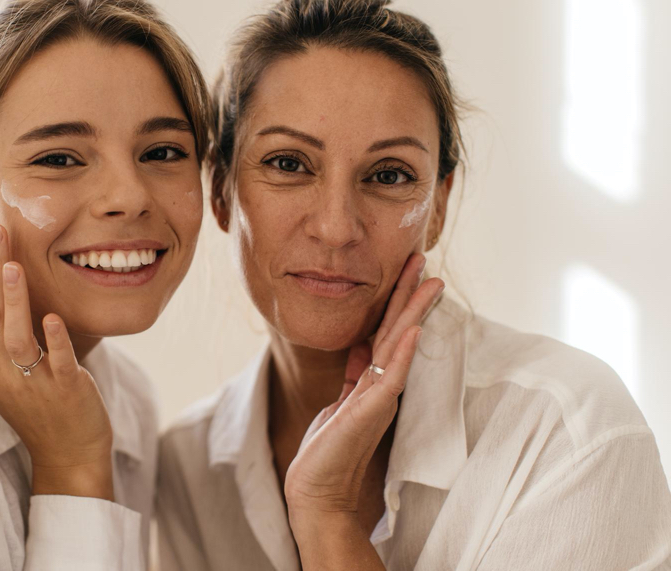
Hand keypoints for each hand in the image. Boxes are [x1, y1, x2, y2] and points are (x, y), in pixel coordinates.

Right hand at [0, 224, 113, 499]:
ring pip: (16, 340)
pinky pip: (58, 363)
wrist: (69, 457)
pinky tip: (55, 317)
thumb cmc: (41, 409)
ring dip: (15, 302)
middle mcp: (5, 375)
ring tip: (13, 266)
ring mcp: (35, 384)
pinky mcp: (67, 391)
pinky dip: (56, 340)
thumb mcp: (9, 376)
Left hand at [284, 253, 443, 532]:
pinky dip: (403, 351)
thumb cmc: (329, 449)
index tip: (407, 269)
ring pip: (400, 345)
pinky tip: (412, 328)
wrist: (318, 489)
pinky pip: (392, 375)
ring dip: (413, 311)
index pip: (388, 331)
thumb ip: (354, 374)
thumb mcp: (341, 400)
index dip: (397, 300)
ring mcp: (380, 397)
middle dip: (409, 293)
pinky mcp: (373, 411)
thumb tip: (361, 345)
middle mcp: (382, 385)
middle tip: (421, 258)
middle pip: (399, 330)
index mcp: (373, 380)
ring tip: (428, 280)